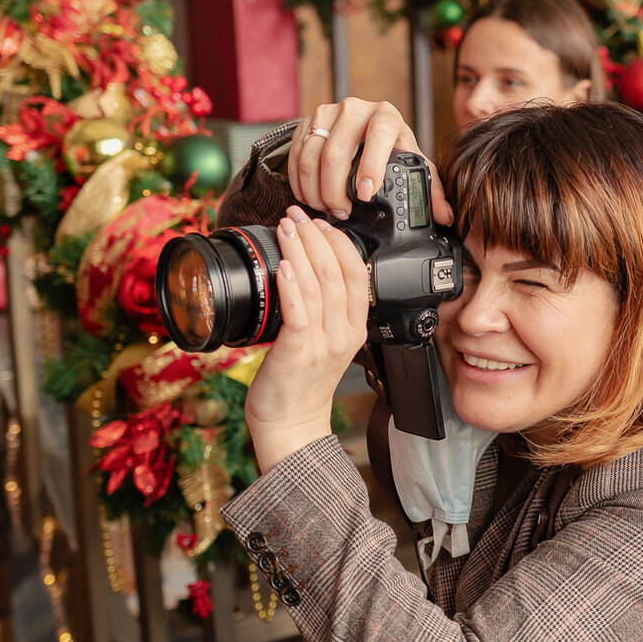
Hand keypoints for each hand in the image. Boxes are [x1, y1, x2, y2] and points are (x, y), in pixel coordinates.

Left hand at [245, 206, 371, 468]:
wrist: (290, 426)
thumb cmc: (300, 385)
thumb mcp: (325, 343)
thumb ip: (325, 310)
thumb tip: (309, 270)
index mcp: (355, 329)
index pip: (358, 273)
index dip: (340, 242)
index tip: (320, 223)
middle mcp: (343, 334)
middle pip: (338, 272)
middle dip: (316, 237)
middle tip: (298, 215)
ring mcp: (323, 344)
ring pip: (319, 285)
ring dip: (301, 250)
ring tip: (286, 227)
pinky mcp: (298, 352)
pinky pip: (299, 310)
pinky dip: (292, 283)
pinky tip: (284, 264)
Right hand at [288, 97, 453, 224]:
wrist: (364, 127)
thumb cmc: (391, 148)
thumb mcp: (411, 163)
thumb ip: (430, 188)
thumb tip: (444, 215)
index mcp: (386, 115)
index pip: (378, 134)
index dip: (370, 166)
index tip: (365, 195)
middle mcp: (356, 109)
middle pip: (337, 152)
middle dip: (336, 190)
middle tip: (341, 212)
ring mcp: (328, 112)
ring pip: (312, 155)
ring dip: (315, 189)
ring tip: (325, 207)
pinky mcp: (307, 122)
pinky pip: (296, 154)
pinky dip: (300, 181)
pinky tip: (309, 196)